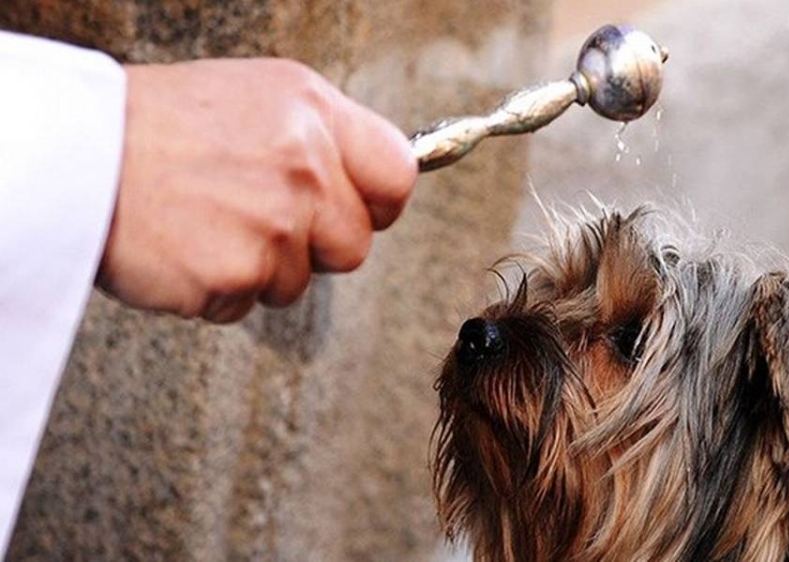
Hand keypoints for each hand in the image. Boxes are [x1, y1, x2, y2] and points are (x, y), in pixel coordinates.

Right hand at [97, 58, 416, 322]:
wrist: (79, 154)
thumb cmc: (162, 125)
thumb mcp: (258, 98)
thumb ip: (323, 138)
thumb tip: (370, 181)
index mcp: (314, 113)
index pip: (397, 175)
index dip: (377, 203)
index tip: (357, 210)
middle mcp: (304, 167)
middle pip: (354, 245)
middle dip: (314, 246)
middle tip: (259, 219)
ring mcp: (272, 225)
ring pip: (298, 282)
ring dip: (260, 269)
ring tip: (210, 224)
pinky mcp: (235, 274)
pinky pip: (247, 304)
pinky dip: (218, 290)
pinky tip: (188, 248)